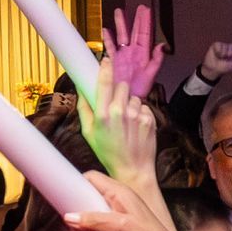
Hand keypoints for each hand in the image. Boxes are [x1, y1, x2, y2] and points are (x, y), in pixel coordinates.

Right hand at [61, 172, 190, 230]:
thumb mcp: (118, 226)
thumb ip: (92, 220)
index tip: (65, 198)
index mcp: (119, 193)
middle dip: (80, 221)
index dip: (77, 185)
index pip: (92, 178)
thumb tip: (69, 217)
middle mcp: (118, 202)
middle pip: (86, 203)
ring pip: (90, 222)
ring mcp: (118, 217)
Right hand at [78, 57, 158, 182]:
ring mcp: (137, 116)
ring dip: (130, 104)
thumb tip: (81, 89)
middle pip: (122, 86)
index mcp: (103, 114)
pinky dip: (140, 113)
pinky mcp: (150, 120)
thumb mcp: (88, 132)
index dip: (106, 69)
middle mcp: (121, 112)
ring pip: (133, 97)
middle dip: (118, 92)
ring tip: (126, 121)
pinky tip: (136, 126)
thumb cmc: (107, 152)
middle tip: (116, 106)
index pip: (105, 82)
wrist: (133, 170)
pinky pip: (144, 107)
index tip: (106, 60)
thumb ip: (84, 109)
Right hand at [101, 5, 167, 99]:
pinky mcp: (114, 60)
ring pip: (122, 36)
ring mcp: (123, 56)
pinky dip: (108, 39)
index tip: (146, 10)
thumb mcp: (151, 74)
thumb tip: (162, 46)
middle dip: (136, 20)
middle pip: (134, 32)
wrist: (129, 99)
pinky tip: (106, 30)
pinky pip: (110, 47)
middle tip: (138, 7)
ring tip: (119, 12)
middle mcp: (133, 52)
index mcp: (144, 54)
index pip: (145, 34)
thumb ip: (157, 60)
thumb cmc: (141, 89)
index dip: (145, 22)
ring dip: (121, 25)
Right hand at [199, 41, 231, 82]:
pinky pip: (219, 44)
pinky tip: (216, 54)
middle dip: (230, 53)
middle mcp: (229, 48)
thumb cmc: (225, 68)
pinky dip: (218, 51)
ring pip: (226, 45)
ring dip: (224, 54)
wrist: (213, 69)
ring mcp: (222, 46)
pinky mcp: (216, 45)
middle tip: (226, 59)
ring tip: (221, 58)